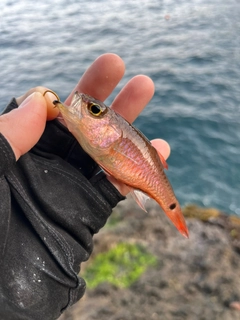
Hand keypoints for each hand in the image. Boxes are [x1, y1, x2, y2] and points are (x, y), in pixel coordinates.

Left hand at [0, 53, 169, 193]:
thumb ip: (9, 134)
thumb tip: (39, 100)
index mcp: (20, 150)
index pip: (55, 111)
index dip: (83, 91)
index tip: (109, 69)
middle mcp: (47, 165)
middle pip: (86, 128)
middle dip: (112, 102)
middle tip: (136, 78)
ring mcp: (69, 187)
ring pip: (106, 154)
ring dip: (131, 131)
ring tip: (150, 103)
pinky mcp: (87, 212)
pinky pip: (116, 187)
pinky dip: (138, 171)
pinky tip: (160, 152)